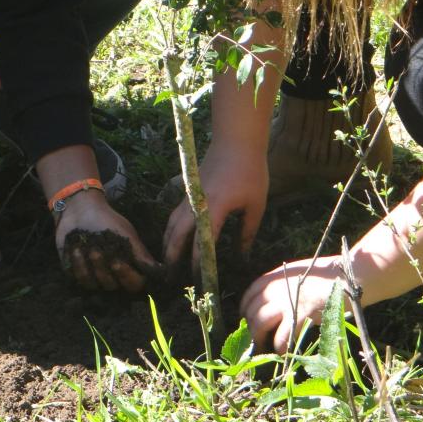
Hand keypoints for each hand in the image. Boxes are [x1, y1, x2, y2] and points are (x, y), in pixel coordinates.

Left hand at [55, 192, 162, 292]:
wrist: (81, 210)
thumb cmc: (108, 221)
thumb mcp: (127, 235)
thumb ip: (141, 254)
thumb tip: (160, 272)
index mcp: (128, 266)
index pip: (134, 284)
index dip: (127, 276)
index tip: (117, 261)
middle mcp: (113, 275)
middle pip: (113, 286)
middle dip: (104, 268)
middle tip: (97, 250)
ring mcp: (95, 276)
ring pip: (95, 284)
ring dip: (92, 265)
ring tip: (88, 247)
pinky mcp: (77, 274)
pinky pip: (79, 278)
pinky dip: (78, 263)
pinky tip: (76, 249)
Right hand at [162, 142, 267, 271]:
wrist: (237, 141)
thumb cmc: (250, 171)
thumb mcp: (256, 205)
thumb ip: (247, 233)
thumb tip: (243, 256)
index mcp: (214, 209)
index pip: (201, 243)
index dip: (199, 264)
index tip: (199, 280)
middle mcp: (195, 203)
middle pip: (177, 235)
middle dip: (172, 257)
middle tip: (170, 277)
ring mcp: (188, 195)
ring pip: (171, 223)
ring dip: (167, 243)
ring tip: (166, 262)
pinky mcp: (188, 189)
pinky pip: (174, 214)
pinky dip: (170, 228)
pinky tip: (171, 237)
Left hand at [240, 254, 343, 352]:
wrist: (349, 275)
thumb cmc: (327, 275)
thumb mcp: (298, 273)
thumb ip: (282, 284)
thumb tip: (269, 304)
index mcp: (277, 275)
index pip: (251, 293)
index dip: (245, 308)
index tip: (246, 318)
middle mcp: (277, 286)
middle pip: (253, 310)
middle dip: (251, 328)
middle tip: (256, 340)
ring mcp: (288, 300)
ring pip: (260, 323)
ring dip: (259, 339)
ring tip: (264, 347)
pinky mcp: (301, 315)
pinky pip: (282, 337)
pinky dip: (279, 348)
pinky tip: (282, 352)